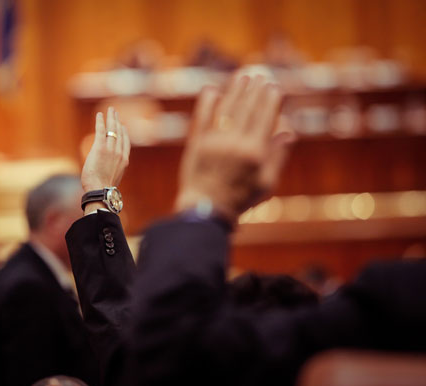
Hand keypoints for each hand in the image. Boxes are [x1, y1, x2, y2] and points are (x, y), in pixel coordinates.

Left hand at [81, 107, 130, 212]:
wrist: (100, 190)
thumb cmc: (103, 188)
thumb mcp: (112, 179)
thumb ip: (112, 171)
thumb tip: (107, 172)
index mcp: (124, 160)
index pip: (125, 143)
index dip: (124, 133)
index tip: (123, 126)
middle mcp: (119, 153)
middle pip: (120, 133)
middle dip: (117, 122)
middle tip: (116, 113)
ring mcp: (111, 149)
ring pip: (112, 129)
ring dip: (111, 118)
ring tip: (110, 110)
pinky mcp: (100, 147)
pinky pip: (101, 130)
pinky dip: (100, 121)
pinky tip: (99, 114)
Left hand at [176, 75, 294, 222]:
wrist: (206, 211)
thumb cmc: (240, 200)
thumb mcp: (267, 184)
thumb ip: (277, 157)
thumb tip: (288, 132)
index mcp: (255, 152)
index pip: (265, 118)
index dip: (270, 100)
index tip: (274, 87)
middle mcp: (235, 143)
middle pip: (247, 109)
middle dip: (255, 90)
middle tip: (260, 76)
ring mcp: (214, 142)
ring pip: (227, 109)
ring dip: (235, 90)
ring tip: (242, 77)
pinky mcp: (197, 144)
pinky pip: (202, 118)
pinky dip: (207, 103)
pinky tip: (212, 90)